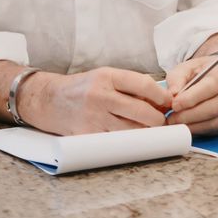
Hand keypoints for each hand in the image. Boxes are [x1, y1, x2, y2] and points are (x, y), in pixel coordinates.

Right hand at [20, 67, 169, 135]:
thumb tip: (161, 100)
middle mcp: (101, 96)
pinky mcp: (87, 136)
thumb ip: (131, 85)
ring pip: (131, 131)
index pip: (144, 85)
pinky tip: (131, 138)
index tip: (169, 102)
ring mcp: (93, 118)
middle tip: (162, 121)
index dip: (162, 96)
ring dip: (146, 133)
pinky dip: (127, 141)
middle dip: (158, 119)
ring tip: (149, 130)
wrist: (48, 100)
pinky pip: (115, 141)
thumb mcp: (106, 76)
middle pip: (142, 111)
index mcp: (108, 77)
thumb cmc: (83, 87)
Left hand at [164, 40, 217, 135]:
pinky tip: (187, 125)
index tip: (175, 104)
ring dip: (192, 125)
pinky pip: (215, 129)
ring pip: (214, 122)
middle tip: (172, 118)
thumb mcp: (189, 66)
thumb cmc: (205, 70)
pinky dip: (198, 130)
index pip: (211, 86)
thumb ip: (178, 77)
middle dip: (189, 115)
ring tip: (177, 122)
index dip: (191, 98)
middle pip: (213, 108)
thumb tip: (173, 94)